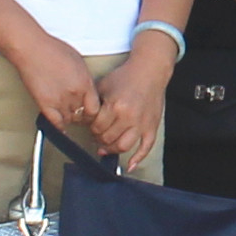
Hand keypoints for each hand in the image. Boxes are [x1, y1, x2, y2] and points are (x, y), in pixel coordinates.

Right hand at [30, 55, 108, 149]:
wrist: (32, 49)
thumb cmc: (53, 50)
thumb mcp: (79, 62)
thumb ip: (85, 79)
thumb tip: (87, 90)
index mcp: (85, 83)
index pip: (95, 108)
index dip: (93, 112)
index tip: (90, 111)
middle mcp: (74, 95)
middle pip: (83, 115)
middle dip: (82, 115)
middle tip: (80, 114)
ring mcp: (59, 101)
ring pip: (70, 120)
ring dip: (70, 119)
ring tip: (68, 114)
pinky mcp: (45, 104)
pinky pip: (55, 123)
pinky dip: (59, 127)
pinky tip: (61, 127)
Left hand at [94, 45, 174, 166]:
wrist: (150, 70)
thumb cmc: (126, 76)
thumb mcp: (104, 85)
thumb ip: (94, 103)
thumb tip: (83, 119)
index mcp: (115, 105)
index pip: (97, 127)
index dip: (91, 128)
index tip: (91, 126)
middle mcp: (128, 116)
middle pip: (107, 138)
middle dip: (99, 138)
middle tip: (98, 135)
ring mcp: (141, 123)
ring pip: (123, 146)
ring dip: (112, 149)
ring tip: (107, 147)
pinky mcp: (152, 126)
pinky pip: (146, 147)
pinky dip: (137, 159)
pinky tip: (129, 165)